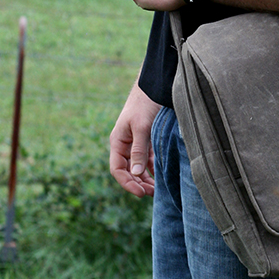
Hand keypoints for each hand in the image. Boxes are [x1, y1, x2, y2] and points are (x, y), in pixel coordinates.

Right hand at [109, 82, 160, 197]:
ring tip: (157, 189)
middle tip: (152, 194)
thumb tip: (135, 173)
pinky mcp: (147, 137)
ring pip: (138, 165)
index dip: (127, 183)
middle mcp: (125, 142)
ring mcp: (136, 140)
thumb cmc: (145, 103)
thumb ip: (139, 149)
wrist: (155, 84)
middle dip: (138, 183)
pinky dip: (153, 167)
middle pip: (128, 169)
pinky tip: (161, 175)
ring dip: (146, 177)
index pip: (117, 169)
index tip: (141, 193)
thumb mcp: (142, 127)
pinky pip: (148, 157)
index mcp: (118, 141)